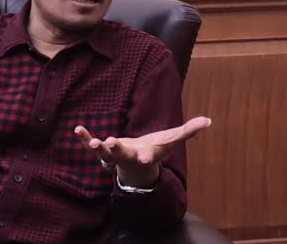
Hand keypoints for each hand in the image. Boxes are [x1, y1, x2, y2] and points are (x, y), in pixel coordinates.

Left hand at [74, 116, 210, 187]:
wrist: (135, 166)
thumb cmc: (154, 149)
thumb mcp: (171, 141)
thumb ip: (188, 131)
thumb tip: (208, 121)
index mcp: (144, 154)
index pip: (147, 157)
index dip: (146, 157)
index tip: (146, 158)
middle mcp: (127, 156)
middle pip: (121, 154)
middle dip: (116, 149)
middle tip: (111, 143)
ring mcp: (113, 154)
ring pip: (103, 152)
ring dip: (97, 145)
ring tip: (91, 140)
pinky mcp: (103, 150)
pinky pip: (91, 144)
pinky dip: (84, 138)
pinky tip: (77, 129)